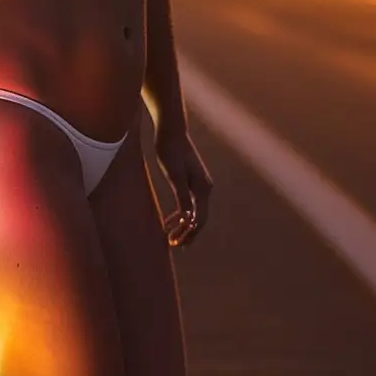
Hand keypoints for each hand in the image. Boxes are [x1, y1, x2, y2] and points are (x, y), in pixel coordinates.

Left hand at [155, 125, 212, 246]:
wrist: (171, 131)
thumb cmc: (170, 150)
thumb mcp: (174, 174)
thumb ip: (181, 195)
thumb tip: (187, 217)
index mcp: (202, 188)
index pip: (199, 219)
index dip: (189, 233)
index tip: (177, 243)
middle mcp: (205, 188)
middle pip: (199, 219)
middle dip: (187, 233)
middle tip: (174, 245)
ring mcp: (200, 185)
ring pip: (194, 213)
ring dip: (184, 226)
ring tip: (171, 237)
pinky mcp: (192, 182)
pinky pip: (189, 204)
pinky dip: (181, 215)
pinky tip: (171, 221)